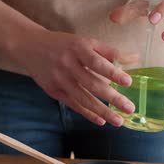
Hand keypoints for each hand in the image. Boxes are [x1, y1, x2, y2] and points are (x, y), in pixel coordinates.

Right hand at [11, 30, 134, 126]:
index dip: (113, 73)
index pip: (97, 63)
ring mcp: (59, 80)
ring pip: (83, 98)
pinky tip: (101, 120)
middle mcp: (68, 65)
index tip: (128, 82)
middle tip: (129, 108)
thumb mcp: (84, 42)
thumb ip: (108, 51)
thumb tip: (133, 59)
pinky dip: (87, 113)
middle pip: (92, 84)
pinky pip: (73, 104)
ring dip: (102, 111)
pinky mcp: (53, 91)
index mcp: (78, 48)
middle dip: (112, 98)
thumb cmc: (64, 44)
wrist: (30, 47)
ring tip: (118, 121)